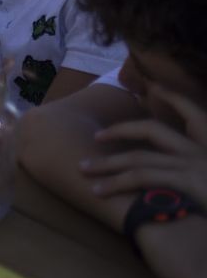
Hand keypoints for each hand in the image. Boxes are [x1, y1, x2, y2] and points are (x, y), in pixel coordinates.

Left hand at [83, 85, 206, 198]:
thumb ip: (196, 178)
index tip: (153, 86)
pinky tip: (99, 191)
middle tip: (97, 138)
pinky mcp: (188, 182)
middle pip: (153, 130)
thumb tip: (178, 183)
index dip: (172, 97)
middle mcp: (202, 152)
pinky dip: (116, 182)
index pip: (194, 114)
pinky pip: (142, 177)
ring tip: (83, 170)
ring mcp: (194, 165)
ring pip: (138, 157)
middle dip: (121, 131)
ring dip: (107, 164)